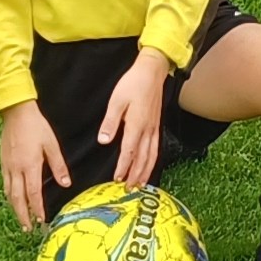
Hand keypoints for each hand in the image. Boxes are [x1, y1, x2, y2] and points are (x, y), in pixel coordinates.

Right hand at [0, 102, 70, 231]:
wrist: (16, 113)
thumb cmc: (36, 126)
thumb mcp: (52, 144)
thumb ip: (58, 165)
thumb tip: (65, 183)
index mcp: (30, 166)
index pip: (33, 194)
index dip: (37, 209)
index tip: (42, 220)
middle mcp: (16, 169)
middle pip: (18, 199)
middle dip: (23, 216)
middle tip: (28, 229)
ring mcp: (7, 167)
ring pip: (9, 193)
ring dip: (15, 208)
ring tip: (21, 219)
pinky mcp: (3, 162)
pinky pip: (5, 184)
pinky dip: (10, 196)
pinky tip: (13, 199)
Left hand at [98, 46, 170, 188]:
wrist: (152, 71)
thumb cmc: (133, 83)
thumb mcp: (116, 101)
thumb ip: (110, 123)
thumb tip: (103, 141)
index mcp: (136, 124)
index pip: (129, 151)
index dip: (124, 167)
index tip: (117, 178)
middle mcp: (147, 129)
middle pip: (143, 158)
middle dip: (136, 175)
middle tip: (130, 189)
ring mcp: (154, 127)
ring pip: (152, 155)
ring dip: (146, 171)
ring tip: (141, 183)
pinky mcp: (157, 124)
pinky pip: (156, 147)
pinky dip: (153, 160)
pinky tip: (150, 164)